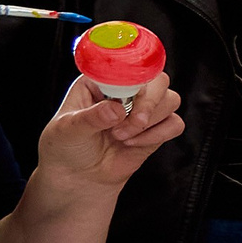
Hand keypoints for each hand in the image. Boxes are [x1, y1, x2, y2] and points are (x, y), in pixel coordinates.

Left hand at [36, 71, 183, 189]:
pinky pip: (175, 124)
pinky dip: (158, 135)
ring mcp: (143, 110)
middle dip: (148, 103)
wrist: (78, 176)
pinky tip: (134, 143)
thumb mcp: (67, 129)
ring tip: (122, 136)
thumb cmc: (66, 147)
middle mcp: (127, 91)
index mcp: (102, 80)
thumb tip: (115, 109)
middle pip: (159, 81)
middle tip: (132, 122)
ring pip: (170, 100)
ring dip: (149, 121)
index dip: (135, 79)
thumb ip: (90, 117)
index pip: (129, 66)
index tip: (127, 99)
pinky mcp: (155, 129)